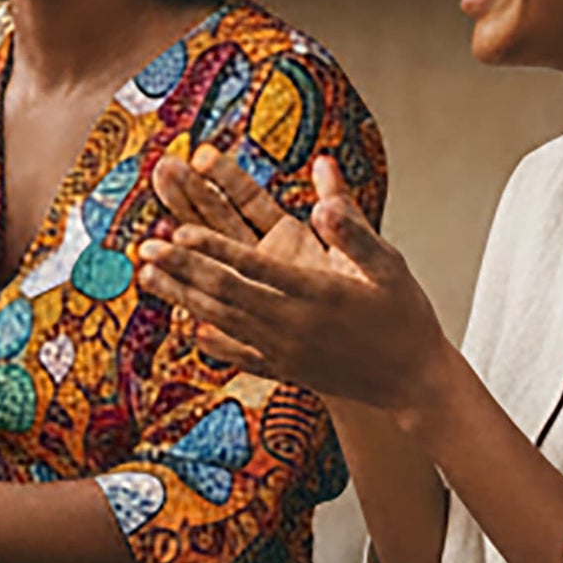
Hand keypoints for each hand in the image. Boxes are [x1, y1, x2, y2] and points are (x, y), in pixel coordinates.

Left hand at [139, 154, 451, 418]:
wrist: (416, 384)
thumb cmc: (405, 315)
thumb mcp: (388, 263)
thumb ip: (353, 224)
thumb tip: (325, 178)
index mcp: (316, 293)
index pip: (252, 266)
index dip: (212, 248)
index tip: (179, 230)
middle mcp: (293, 325)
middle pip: (225, 293)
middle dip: (182, 268)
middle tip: (146, 248)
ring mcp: (285, 352)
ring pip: (222, 322)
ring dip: (182, 297)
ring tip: (148, 278)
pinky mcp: (286, 371)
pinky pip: (240, 355)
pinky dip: (211, 340)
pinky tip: (188, 328)